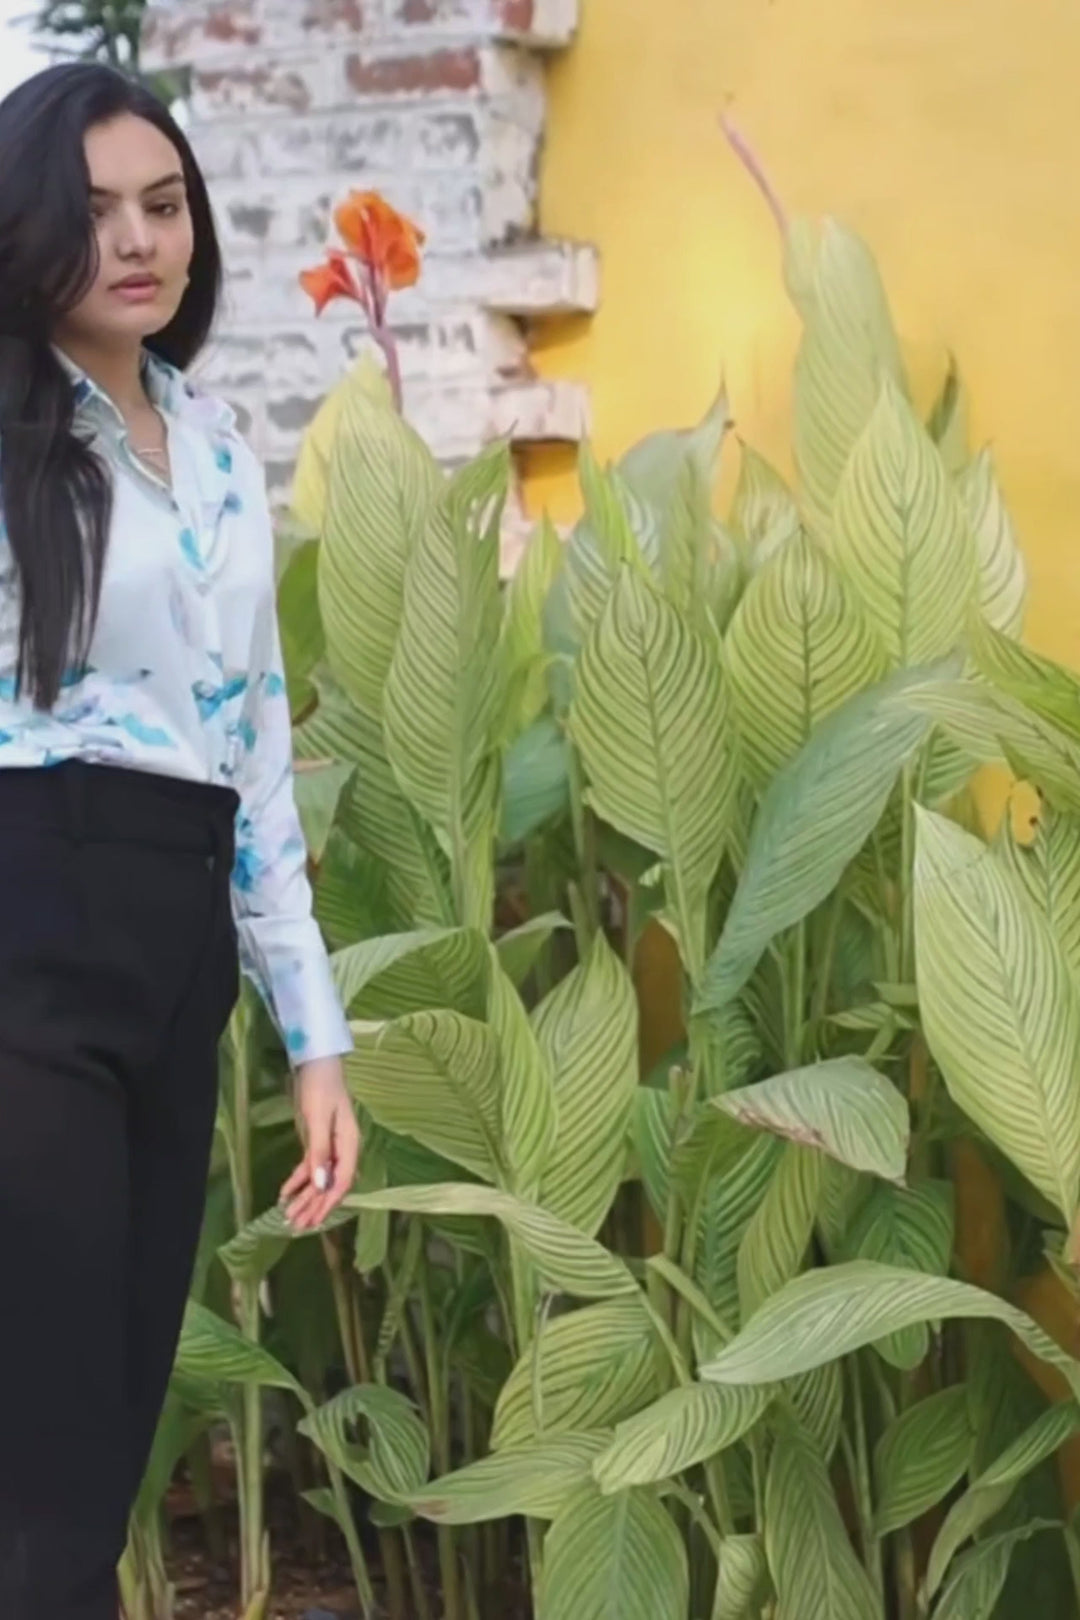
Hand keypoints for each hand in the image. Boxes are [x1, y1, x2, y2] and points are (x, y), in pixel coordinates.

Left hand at [279, 1056, 361, 1231]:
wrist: (316, 1064)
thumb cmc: (321, 1088)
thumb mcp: (318, 1120)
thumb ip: (320, 1153)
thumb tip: (321, 1185)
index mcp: (350, 1145)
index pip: (342, 1182)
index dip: (328, 1203)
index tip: (313, 1221)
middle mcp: (343, 1150)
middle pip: (330, 1185)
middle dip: (314, 1206)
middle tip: (296, 1226)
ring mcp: (330, 1147)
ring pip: (319, 1180)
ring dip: (305, 1198)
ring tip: (289, 1217)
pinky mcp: (317, 1143)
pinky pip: (309, 1168)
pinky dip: (297, 1181)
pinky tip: (285, 1193)